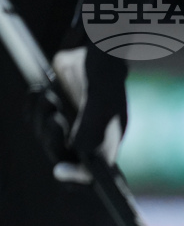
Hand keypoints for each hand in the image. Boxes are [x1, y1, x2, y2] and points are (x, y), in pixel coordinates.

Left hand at [30, 44, 126, 183]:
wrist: (95, 50)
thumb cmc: (105, 74)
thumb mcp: (101, 102)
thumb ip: (91, 128)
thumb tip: (79, 151)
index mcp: (107, 141)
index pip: (95, 170)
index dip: (78, 176)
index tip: (60, 172)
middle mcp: (89, 137)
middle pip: (63, 155)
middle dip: (52, 138)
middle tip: (55, 116)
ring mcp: (72, 124)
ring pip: (46, 137)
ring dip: (41, 117)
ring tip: (49, 97)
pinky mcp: (57, 110)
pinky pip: (36, 119)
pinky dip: (33, 107)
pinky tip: (39, 93)